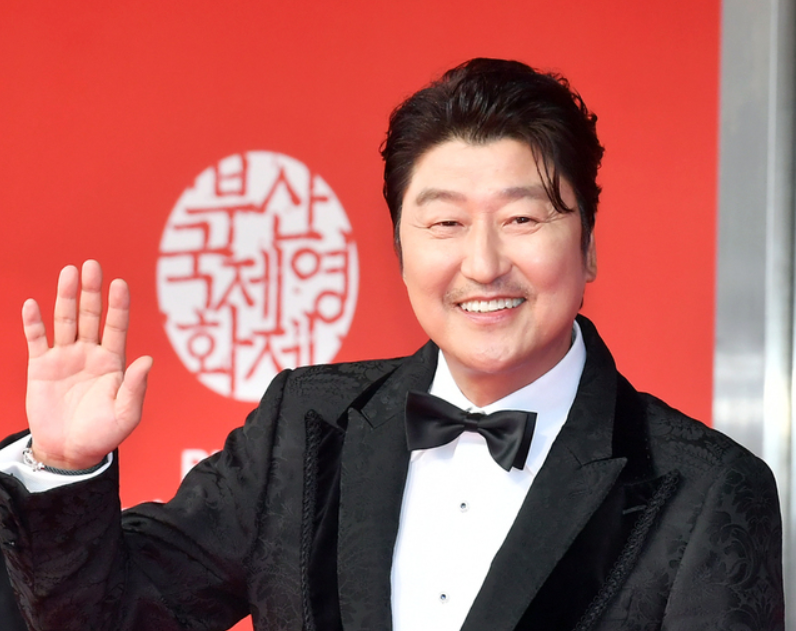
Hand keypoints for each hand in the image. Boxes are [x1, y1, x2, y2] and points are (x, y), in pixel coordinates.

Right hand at [22, 260, 152, 469]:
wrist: (70, 452)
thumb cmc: (104, 434)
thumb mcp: (126, 414)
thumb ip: (135, 387)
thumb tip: (148, 360)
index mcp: (113, 362)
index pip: (116, 326)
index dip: (118, 305)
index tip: (120, 283)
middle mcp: (89, 354)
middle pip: (90, 315)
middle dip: (91, 291)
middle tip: (92, 265)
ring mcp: (65, 358)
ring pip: (65, 321)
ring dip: (66, 297)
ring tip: (69, 272)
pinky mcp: (40, 367)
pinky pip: (36, 340)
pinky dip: (34, 323)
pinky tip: (33, 304)